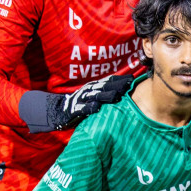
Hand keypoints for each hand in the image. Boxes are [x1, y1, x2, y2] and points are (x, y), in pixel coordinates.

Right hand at [18, 71, 133, 133]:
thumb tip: (127, 88)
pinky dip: (89, 108)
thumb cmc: (81, 104)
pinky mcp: (74, 111)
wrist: (58, 111)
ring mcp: (81, 100)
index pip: (109, 81)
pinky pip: (82, 109)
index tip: (133, 79)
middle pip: (104, 87)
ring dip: (106, 95)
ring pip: (95, 97)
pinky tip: (96, 108)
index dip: (120, 79)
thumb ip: (107, 92)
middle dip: (116, 85)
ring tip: (116, 96)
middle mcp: (88, 91)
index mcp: (94, 87)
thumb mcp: (94, 96)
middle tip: (128, 84)